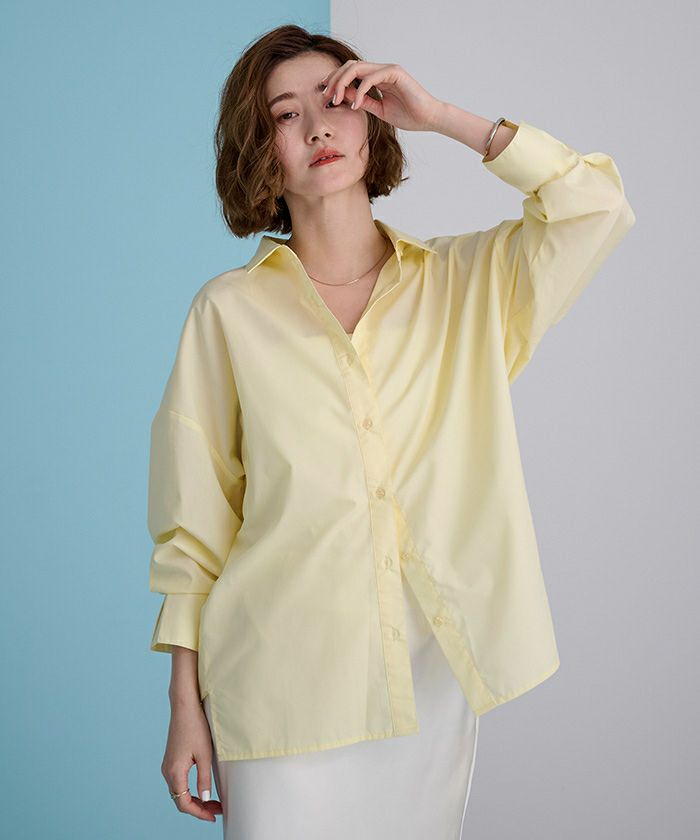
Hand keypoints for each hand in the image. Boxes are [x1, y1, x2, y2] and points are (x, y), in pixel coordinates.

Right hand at [161, 700, 222, 822]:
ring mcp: (167, 765)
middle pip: (180, 800)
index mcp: (174, 772)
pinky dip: (190, 789)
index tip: (214, 816)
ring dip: (195, 799)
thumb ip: (204, 778)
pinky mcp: (171, 760)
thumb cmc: (195, 727)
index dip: (199, 812)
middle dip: (198, 808)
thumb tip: (206, 798)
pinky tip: (202, 789)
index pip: (184, 803)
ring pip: (179, 792)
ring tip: (213, 801)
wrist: (184, 706)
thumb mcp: (205, 754)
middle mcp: (167, 771)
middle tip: (217, 809)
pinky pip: (178, 782)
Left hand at [322, 60, 443, 132]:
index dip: (335, 81)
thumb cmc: (408, 115)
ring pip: (357, 68)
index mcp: (377, 78)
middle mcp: (381, 70)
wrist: (428, 118)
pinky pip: (370, 78)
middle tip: (325, 96)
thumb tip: (344, 97)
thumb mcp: (379, 110)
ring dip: (342, 82)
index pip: (351, 72)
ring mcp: (387, 70)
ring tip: (335, 99)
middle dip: (334, 79)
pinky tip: (356, 105)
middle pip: (350, 66)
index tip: (325, 95)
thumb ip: (364, 101)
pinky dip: (360, 91)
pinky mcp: (395, 73)